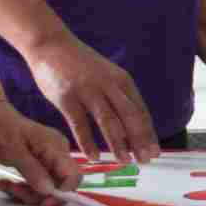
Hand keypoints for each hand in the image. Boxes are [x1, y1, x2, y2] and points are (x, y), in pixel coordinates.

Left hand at [0, 81, 78, 205]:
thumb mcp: (13, 152)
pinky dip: (20, 186)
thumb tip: (50, 190)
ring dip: (24, 191)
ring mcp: (46, 159)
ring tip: (4, 185)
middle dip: (37, 194)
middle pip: (58, 185)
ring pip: (45, 186)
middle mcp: (56, 154)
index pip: (73, 176)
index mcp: (56, 148)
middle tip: (14, 191)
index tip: (42, 199)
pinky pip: (35, 181)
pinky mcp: (36, 163)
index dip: (62, 192)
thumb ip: (34, 171)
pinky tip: (4, 182)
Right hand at [20, 33, 158, 161]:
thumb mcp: (107, 75)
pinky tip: (94, 156)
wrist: (51, 44)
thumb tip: (132, 121)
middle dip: (140, 140)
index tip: (155, 151)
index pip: (140, 111)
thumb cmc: (80, 64)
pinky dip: (88, 141)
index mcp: (122, 81)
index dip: (149, 133)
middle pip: (130, 117)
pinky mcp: (67, 97)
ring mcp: (88, 91)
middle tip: (146, 160)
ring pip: (109, 121)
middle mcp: (109, 86)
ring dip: (119, 143)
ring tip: (125, 161)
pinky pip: (80, 123)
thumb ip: (118, 95)